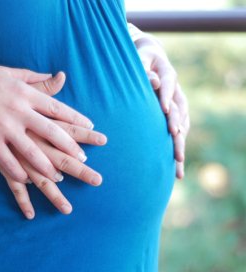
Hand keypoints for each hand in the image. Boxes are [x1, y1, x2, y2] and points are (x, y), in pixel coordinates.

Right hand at [0, 59, 93, 182]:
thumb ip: (34, 78)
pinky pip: (6, 161)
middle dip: (69, 147)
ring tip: (59, 176)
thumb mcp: (8, 73)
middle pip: (51, 132)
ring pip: (32, 151)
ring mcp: (3, 127)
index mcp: (25, 93)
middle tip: (83, 159)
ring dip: (47, 166)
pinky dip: (18, 172)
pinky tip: (26, 181)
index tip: (91, 128)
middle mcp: (18, 111)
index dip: (76, 119)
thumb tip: (57, 76)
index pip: (58, 108)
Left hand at [135, 35, 189, 178]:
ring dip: (180, 142)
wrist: (151, 59)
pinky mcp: (175, 113)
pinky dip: (178, 144)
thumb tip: (151, 80)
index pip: (167, 84)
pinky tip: (176, 161)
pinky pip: (179, 129)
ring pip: (182, 123)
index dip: (166, 96)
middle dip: (176, 125)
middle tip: (174, 137)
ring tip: (178, 162)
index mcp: (167, 74)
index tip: (164, 109)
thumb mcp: (140, 59)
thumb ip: (143, 68)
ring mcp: (177, 103)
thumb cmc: (140, 60)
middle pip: (179, 109)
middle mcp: (175, 91)